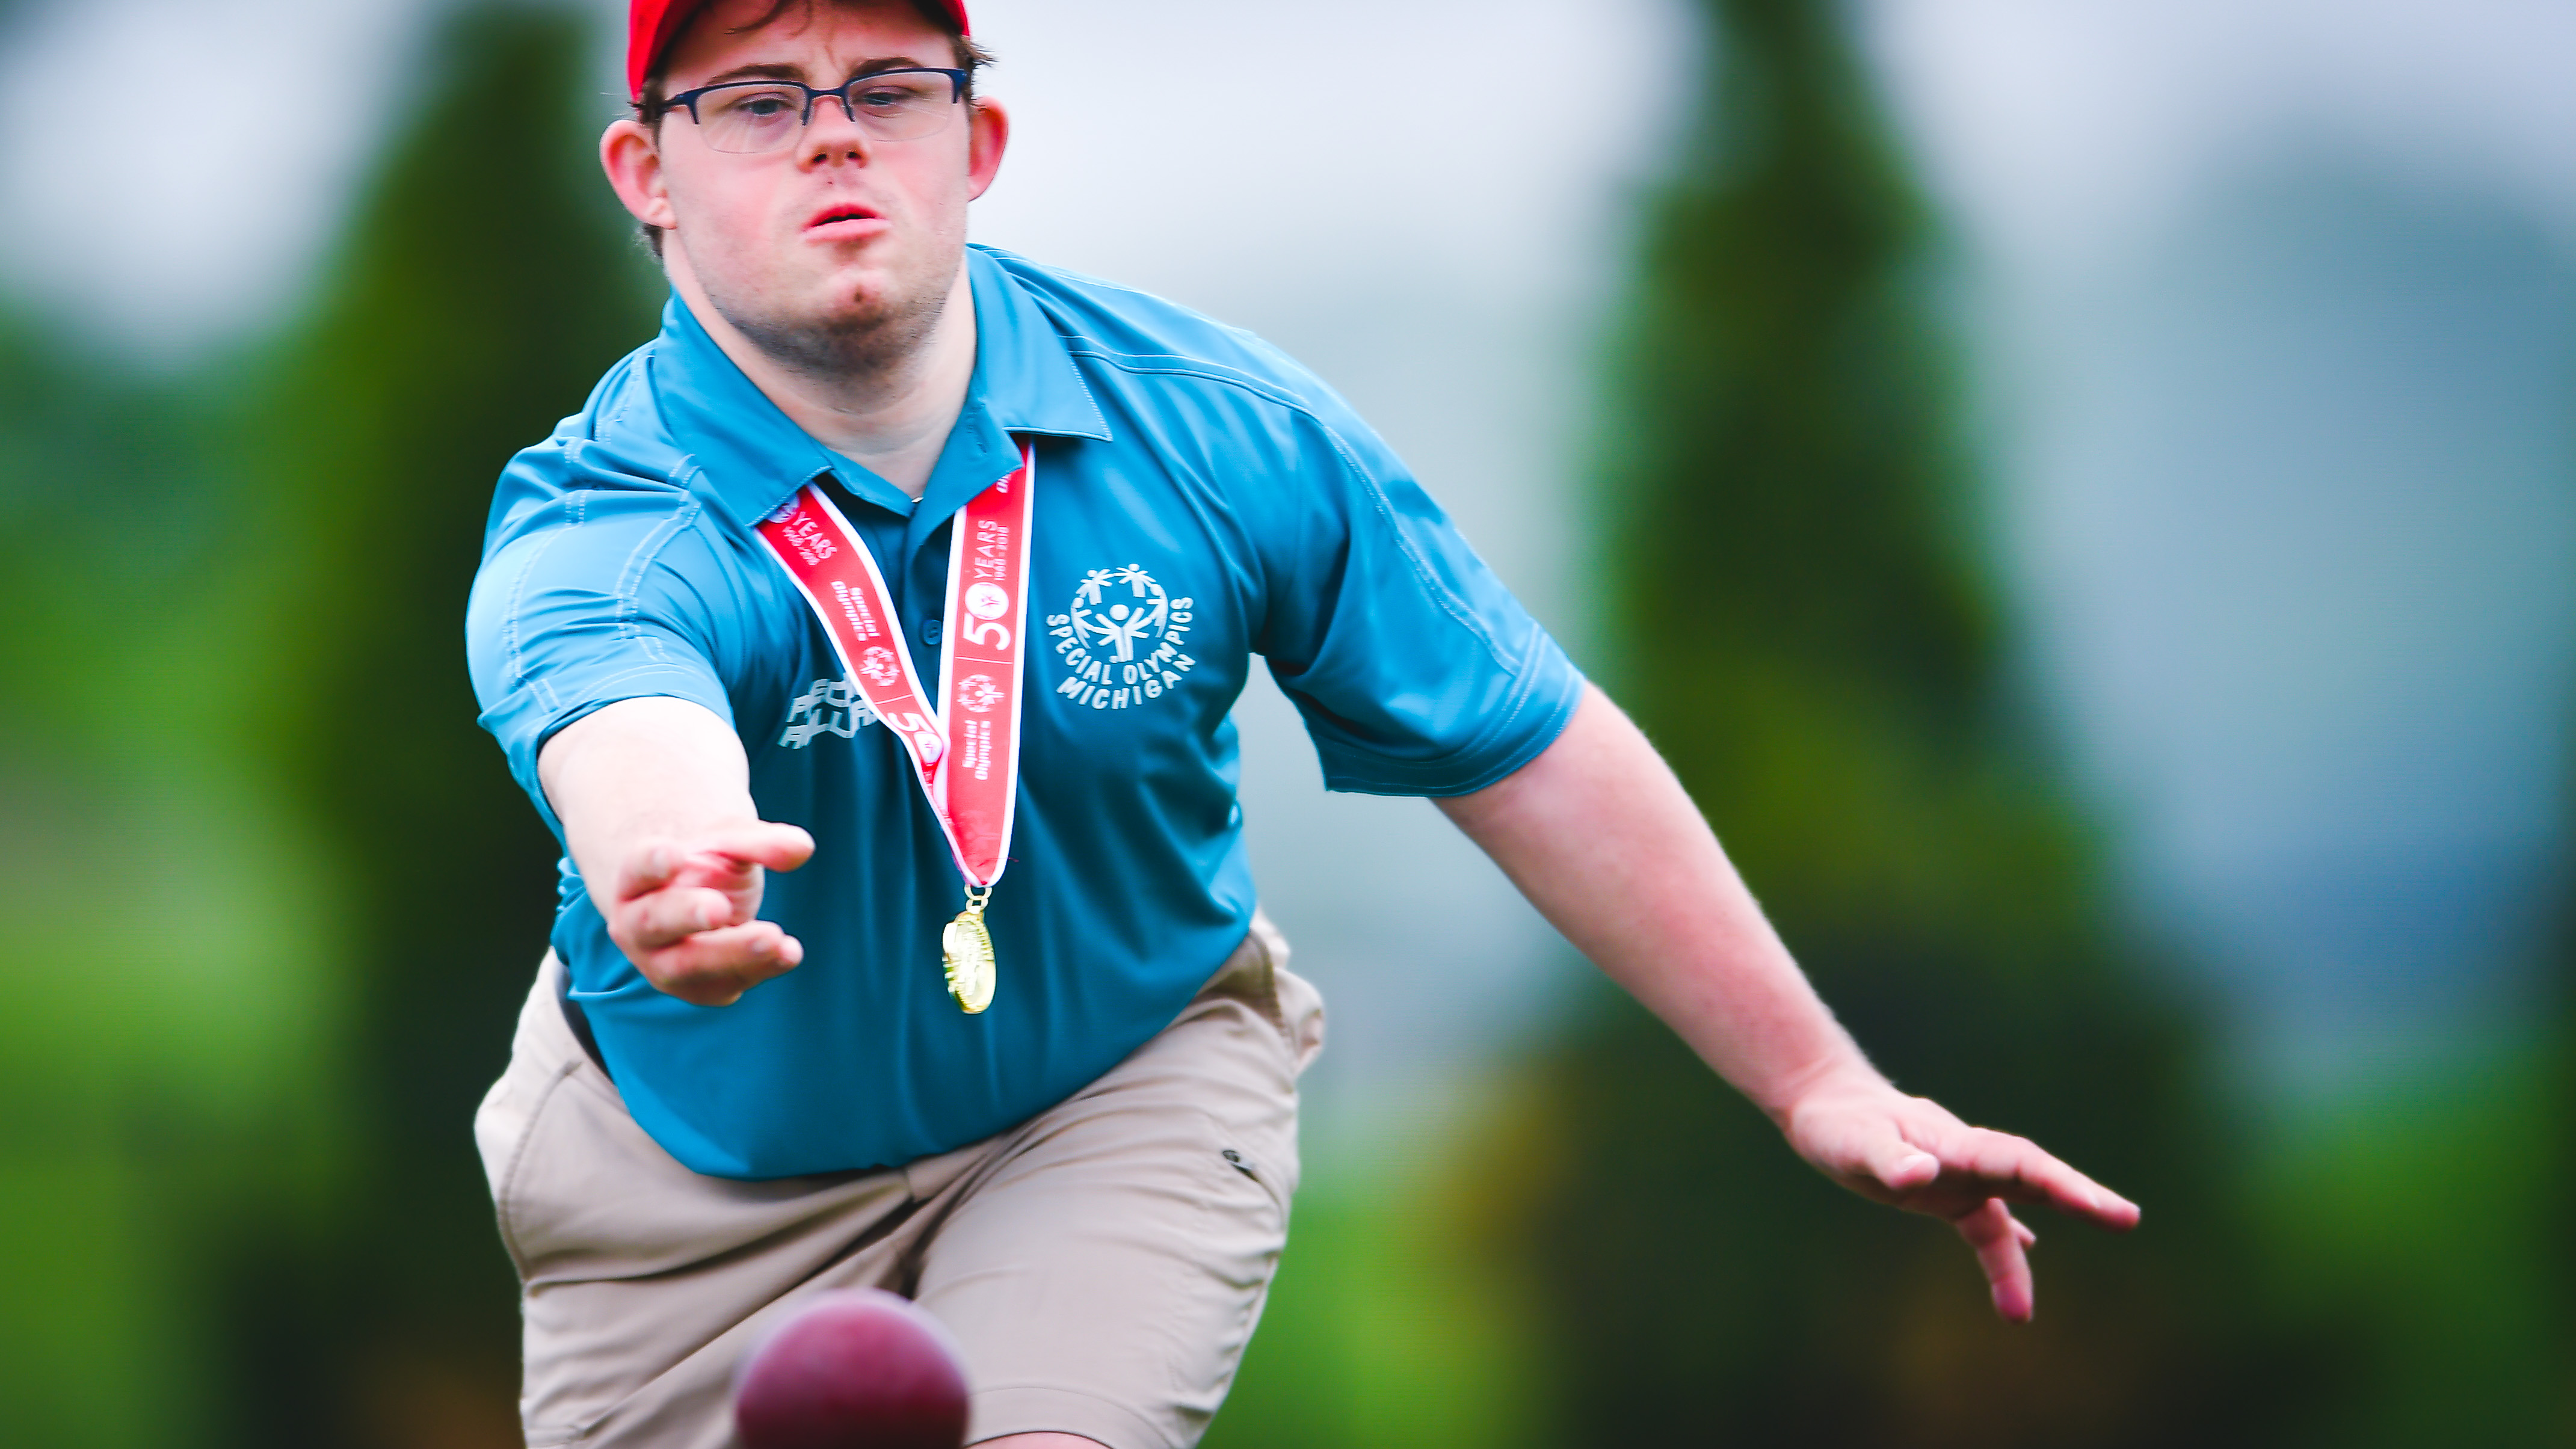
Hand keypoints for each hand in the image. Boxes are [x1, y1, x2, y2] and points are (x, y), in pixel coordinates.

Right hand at [603, 823, 815, 1005]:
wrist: (705, 906)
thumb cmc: (709, 867)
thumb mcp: (731, 843)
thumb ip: (760, 842)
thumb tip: (803, 847)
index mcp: (636, 881)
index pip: (636, 869)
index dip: (651, 863)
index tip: (674, 854)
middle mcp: (638, 926)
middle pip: (655, 922)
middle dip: (687, 914)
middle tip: (720, 907)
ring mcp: (662, 965)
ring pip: (688, 966)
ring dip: (732, 953)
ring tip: (773, 936)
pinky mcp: (698, 989)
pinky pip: (725, 984)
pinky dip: (759, 969)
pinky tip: (789, 952)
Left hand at [1775, 1064, 2140, 1322]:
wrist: (1822, 1102)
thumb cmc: (1836, 1122)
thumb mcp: (1852, 1142)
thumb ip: (1889, 1159)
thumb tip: (1925, 1175)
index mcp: (1953, 1143)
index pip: (2018, 1162)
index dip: (2061, 1183)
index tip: (2099, 1206)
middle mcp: (1965, 1157)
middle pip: (2033, 1176)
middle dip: (2080, 1198)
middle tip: (2128, 1218)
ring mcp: (1957, 1174)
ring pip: (2011, 1208)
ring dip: (2022, 1257)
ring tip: (2024, 1314)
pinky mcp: (1942, 1191)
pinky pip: (1982, 1223)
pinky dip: (2003, 1247)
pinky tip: (2026, 1259)